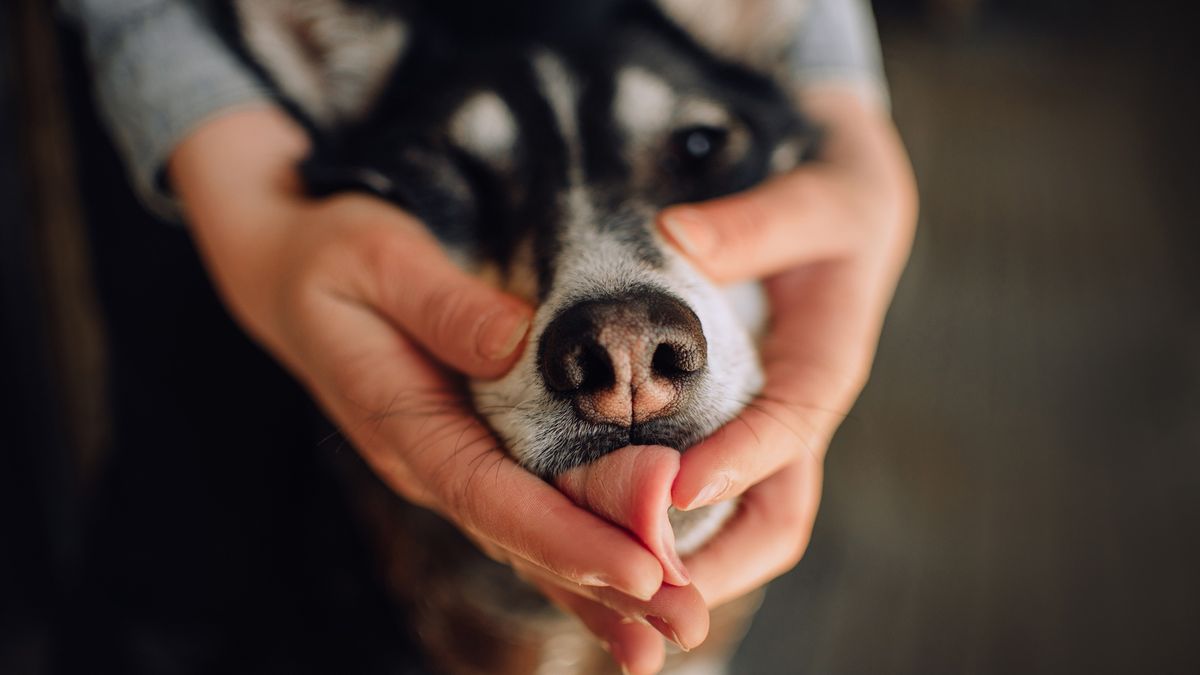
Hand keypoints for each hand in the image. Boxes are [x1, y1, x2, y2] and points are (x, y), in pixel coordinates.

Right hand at [169, 106, 668, 616]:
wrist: (295, 273)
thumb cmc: (333, 258)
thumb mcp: (377, 258)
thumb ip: (444, 305)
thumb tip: (517, 343)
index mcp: (407, 422)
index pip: (492, 496)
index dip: (566, 537)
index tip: (639, 569)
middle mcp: (436, 462)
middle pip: (526, 537)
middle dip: (608, 584)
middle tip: (686, 621)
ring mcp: (458, 463)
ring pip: (536, 539)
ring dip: (606, 587)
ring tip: (679, 626)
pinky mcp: (480, 451)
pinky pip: (538, 511)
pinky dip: (585, 555)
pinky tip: (632, 592)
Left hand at [532, 86, 917, 671]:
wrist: (841, 198)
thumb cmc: (837, 191)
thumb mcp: (816, 194)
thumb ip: (756, 221)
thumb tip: (677, 239)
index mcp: (826, 360)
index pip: (791, 425)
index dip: (739, 461)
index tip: (675, 487)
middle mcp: (795, 410)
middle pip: (776, 513)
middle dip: (719, 561)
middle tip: (645, 588)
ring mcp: (761, 424)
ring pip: (737, 520)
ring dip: (685, 562)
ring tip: (611, 589)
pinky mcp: (727, 421)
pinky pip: (702, 490)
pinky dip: (660, 524)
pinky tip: (595, 532)